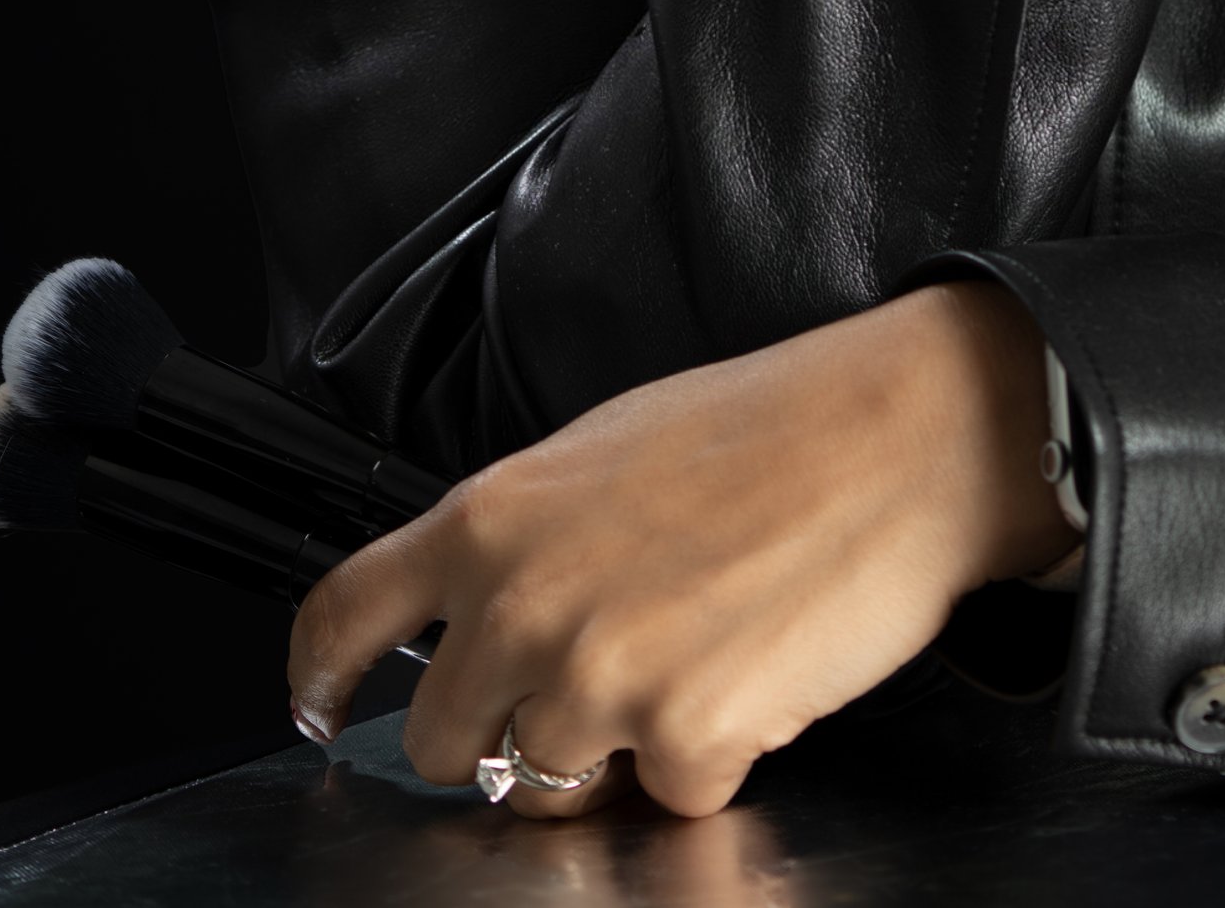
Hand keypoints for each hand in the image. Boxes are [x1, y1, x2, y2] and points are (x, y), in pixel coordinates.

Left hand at [285, 281, 1074, 821]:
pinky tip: (755, 673)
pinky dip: (711, 758)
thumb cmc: (776, 426)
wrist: (904, 434)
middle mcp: (520, 603)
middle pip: (439, 741)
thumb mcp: (610, 448)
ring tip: (691, 662)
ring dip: (607, 754)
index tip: (322, 704)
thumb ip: (526, 535)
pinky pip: (664, 798)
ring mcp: (593, 678)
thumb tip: (491, 605)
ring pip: (540, 790)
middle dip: (506, 730)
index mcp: (493, 516)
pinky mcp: (679, 737)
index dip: (320, 676)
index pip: (343, 615)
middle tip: (598, 677)